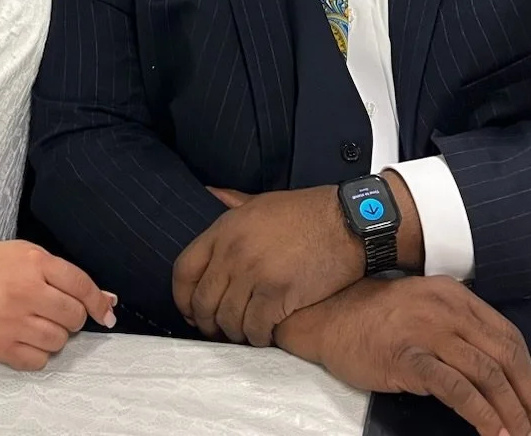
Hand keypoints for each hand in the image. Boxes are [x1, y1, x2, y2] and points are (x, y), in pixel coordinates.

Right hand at [0, 241, 116, 370]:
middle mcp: (25, 292)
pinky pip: (39, 360)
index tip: (107, 313)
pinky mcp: (0, 346)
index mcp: (34, 264)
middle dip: (73, 317)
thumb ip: (64, 274)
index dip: (99, 302)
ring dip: (56, 336)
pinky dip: (39, 354)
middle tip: (56, 311)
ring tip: (38, 324)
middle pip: (74, 317)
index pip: (81, 285)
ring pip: (59, 341)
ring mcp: (12, 321)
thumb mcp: (27, 255)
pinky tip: (27, 338)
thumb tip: (106, 300)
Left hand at [173, 185, 361, 346]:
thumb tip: (210, 193)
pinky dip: (258, 337)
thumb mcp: (261, 202)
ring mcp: (254, 273)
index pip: (184, 270)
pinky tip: (265, 334)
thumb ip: (232, 202)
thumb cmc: (306, 212)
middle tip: (219, 330)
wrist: (348, 222)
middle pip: (203, 301)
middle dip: (208, 323)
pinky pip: (255, 328)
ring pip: (228, 320)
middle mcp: (233, 252)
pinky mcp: (277, 294)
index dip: (182, 297)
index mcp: (224, 229)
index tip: (191, 311)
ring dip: (235, 333)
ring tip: (245, 332)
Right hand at [277, 277, 530, 435]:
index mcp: (457, 296)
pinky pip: (457, 389)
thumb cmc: (375, 320)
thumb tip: (498, 373)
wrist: (326, 318)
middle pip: (506, 358)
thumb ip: (459, 330)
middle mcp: (448, 309)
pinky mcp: (409, 357)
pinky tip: (492, 434)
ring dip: (511, 414)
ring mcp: (428, 331)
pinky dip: (482, 415)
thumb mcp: (425, 311)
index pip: (510, 339)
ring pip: (487, 375)